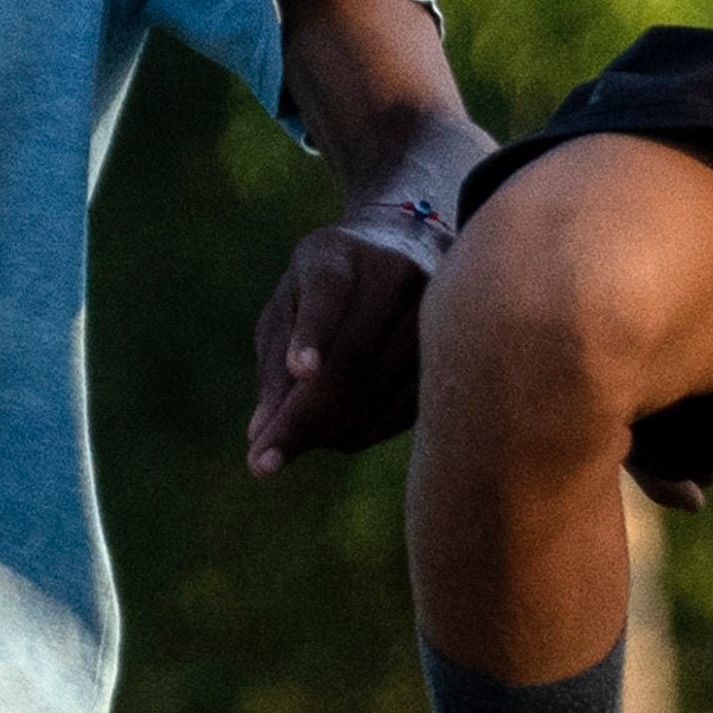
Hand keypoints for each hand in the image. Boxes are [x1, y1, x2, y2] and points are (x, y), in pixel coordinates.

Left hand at [247, 198, 442, 475]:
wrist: (403, 248)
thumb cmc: (327, 285)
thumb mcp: (289, 303)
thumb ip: (273, 362)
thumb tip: (261, 432)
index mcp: (342, 256)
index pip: (328, 294)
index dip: (314, 332)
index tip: (300, 369)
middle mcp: (395, 278)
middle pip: (352, 360)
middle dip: (304, 419)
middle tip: (261, 464)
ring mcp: (431, 315)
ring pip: (378, 393)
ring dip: (330, 432)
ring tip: (291, 443)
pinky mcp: (451, 353)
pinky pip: (402, 411)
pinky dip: (361, 433)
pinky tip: (334, 435)